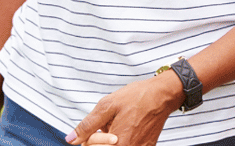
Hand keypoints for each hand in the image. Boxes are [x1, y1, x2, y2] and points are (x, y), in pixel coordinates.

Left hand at [65, 74, 182, 145]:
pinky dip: (125, 139)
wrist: (163, 94)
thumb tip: (70, 139)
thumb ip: (87, 125)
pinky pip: (129, 145)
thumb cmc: (138, 97)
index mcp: (117, 144)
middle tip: (110, 123)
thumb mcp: (108, 106)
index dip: (90, 138)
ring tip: (121, 124)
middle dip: (101, 139)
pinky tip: (129, 127)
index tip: (100, 125)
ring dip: (112, 140)